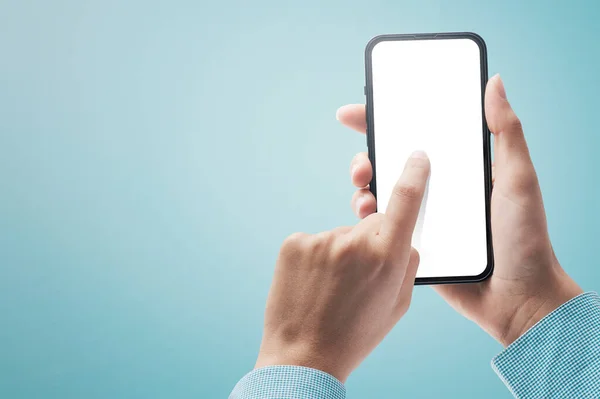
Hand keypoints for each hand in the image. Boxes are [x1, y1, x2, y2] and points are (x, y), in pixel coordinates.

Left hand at [255, 152, 429, 381]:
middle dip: (372, 241)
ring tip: (331, 288)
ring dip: (341, 253)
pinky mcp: (294, 242)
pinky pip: (315, 241)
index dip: (414, 174)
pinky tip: (313, 284)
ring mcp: (320, 239)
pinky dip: (316, 257)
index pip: (406, 200)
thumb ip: (407, 264)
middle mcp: (354, 241)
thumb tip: (404, 237)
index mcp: (388, 257)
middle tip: (359, 276)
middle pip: (373, 222)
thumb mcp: (397, 304)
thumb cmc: (355, 334)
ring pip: (342, 235)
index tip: (417, 156)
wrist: (302, 356)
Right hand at [339, 74, 582, 346]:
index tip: (359, 111)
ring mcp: (423, 218)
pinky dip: (369, 218)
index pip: (418, 137)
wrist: (518, 298)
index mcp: (458, 170)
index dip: (386, 121)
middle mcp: (437, 190)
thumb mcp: (518, 178)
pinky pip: (384, 226)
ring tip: (362, 188)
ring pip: (382, 193)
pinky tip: (368, 215)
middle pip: (391, 163)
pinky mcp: (413, 245)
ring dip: (363, 186)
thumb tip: (494, 82)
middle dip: (365, 155)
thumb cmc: (525, 237)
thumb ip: (506, 132)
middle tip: (361, 162)